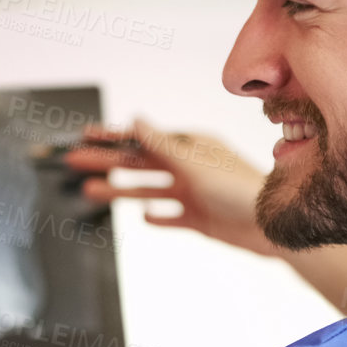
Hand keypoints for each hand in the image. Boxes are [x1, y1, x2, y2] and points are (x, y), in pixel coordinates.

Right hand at [63, 118, 276, 256]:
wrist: (272, 227)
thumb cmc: (240, 189)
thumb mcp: (194, 163)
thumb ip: (162, 145)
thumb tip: (136, 120)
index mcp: (190, 147)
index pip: (143, 139)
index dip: (114, 137)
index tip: (87, 135)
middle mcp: (189, 168)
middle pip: (139, 164)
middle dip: (106, 163)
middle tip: (75, 161)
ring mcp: (193, 194)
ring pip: (148, 190)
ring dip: (120, 191)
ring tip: (90, 191)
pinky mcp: (199, 219)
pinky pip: (171, 217)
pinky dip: (157, 218)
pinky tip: (145, 217)